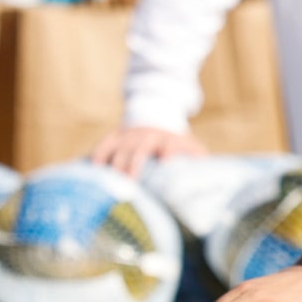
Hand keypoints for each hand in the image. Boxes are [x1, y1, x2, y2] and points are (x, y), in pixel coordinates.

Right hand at [92, 123, 206, 175]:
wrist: (155, 115)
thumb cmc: (174, 142)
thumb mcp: (189, 145)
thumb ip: (197, 158)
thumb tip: (209, 178)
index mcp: (167, 139)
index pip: (168, 146)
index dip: (167, 153)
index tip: (164, 164)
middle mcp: (146, 136)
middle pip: (137, 151)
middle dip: (132, 167)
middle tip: (129, 185)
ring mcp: (128, 136)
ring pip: (117, 150)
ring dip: (113, 167)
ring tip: (108, 185)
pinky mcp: (114, 136)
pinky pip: (102, 147)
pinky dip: (96, 158)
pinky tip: (91, 173)